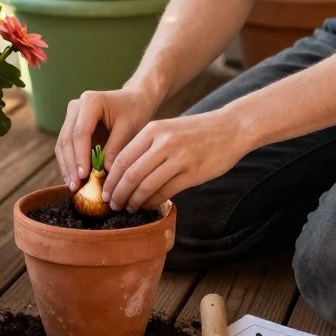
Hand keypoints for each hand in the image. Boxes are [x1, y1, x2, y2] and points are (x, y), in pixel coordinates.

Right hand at [55, 88, 160, 191]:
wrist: (133, 100)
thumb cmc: (134, 111)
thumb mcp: (129, 128)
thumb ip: (115, 149)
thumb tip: (105, 174)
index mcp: (90, 101)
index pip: (80, 132)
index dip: (80, 155)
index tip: (84, 175)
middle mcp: (76, 106)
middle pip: (67, 139)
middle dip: (70, 165)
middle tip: (75, 186)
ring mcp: (71, 116)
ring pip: (62, 144)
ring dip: (66, 166)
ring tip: (73, 186)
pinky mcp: (71, 126)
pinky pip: (65, 147)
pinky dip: (69, 163)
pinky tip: (74, 179)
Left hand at [102, 108, 252, 211]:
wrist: (231, 128)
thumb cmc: (196, 131)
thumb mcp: (167, 129)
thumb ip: (147, 146)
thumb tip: (123, 173)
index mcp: (153, 130)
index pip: (123, 158)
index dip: (110, 178)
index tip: (104, 190)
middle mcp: (164, 142)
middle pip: (130, 173)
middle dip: (117, 192)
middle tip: (111, 204)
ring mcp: (179, 158)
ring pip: (146, 185)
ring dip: (133, 201)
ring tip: (127, 208)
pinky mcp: (192, 173)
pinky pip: (165, 192)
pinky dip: (152, 202)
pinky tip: (147, 206)